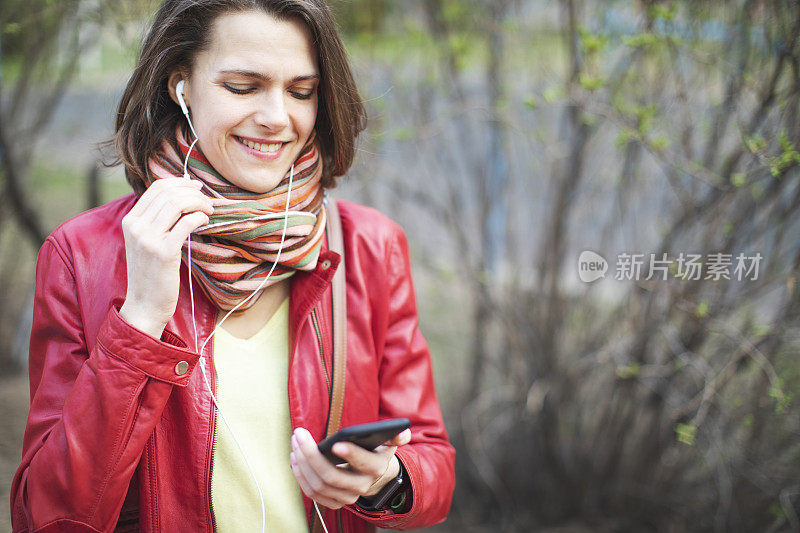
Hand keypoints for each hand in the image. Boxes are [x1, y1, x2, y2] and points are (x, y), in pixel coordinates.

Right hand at [119, 178, 213, 337]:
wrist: (145, 305)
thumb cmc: (152, 273)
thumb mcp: (146, 242)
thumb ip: (157, 220)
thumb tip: (181, 195)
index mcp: (130, 220)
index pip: (157, 187)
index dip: (180, 182)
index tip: (196, 187)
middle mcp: (136, 226)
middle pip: (169, 192)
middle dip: (193, 192)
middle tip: (208, 201)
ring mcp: (148, 239)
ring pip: (177, 204)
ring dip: (199, 203)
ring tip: (209, 210)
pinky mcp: (163, 252)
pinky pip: (186, 223)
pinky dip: (199, 217)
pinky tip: (205, 221)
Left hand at [289, 427, 411, 509]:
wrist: (376, 478)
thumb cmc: (377, 453)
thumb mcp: (389, 443)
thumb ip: (396, 436)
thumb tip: (402, 431)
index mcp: (376, 468)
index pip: (364, 463)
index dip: (351, 454)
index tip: (335, 443)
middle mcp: (362, 486)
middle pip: (332, 477)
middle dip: (311, 455)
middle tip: (299, 435)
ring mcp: (347, 497)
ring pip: (318, 486)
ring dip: (302, 465)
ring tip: (295, 444)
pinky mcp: (334, 502)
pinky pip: (313, 494)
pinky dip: (300, 477)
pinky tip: (295, 459)